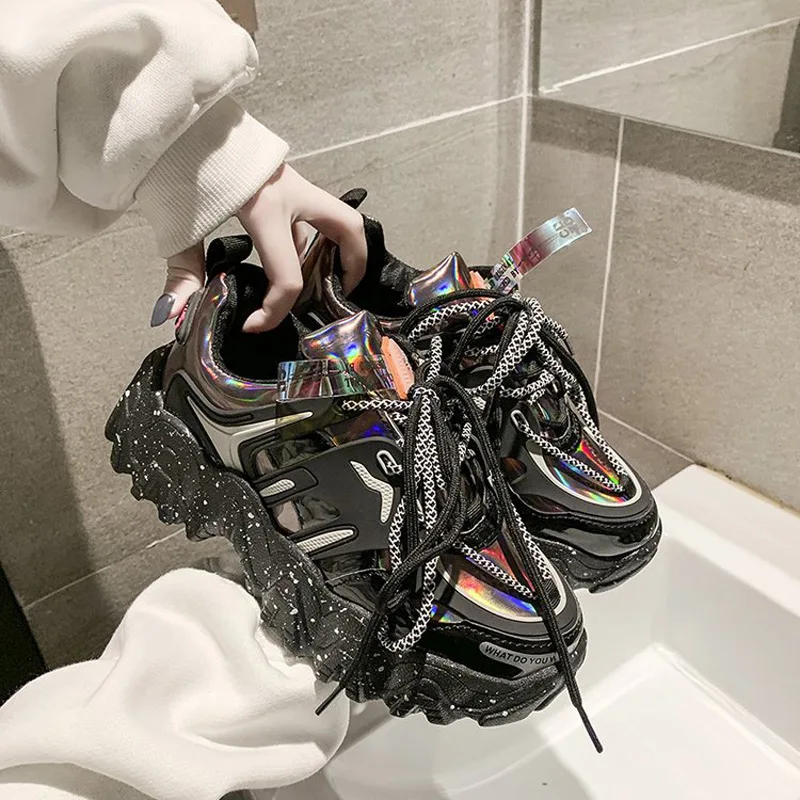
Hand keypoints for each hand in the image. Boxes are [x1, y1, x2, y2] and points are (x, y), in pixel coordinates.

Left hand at [149, 164, 366, 331]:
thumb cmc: (175, 162)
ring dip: (336, 252)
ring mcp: (292, 183)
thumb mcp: (175, 222)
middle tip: (341, 294)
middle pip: (349, 230)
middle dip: (354, 266)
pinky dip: (310, 240)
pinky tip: (290, 258)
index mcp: (265, 210)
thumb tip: (173, 313)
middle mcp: (291, 194)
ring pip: (336, 220)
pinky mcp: (283, 178)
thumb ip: (181, 270)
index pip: (288, 277)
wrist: (174, 114)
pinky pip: (309, 215)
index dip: (274, 312)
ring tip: (320, 282)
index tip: (253, 325)